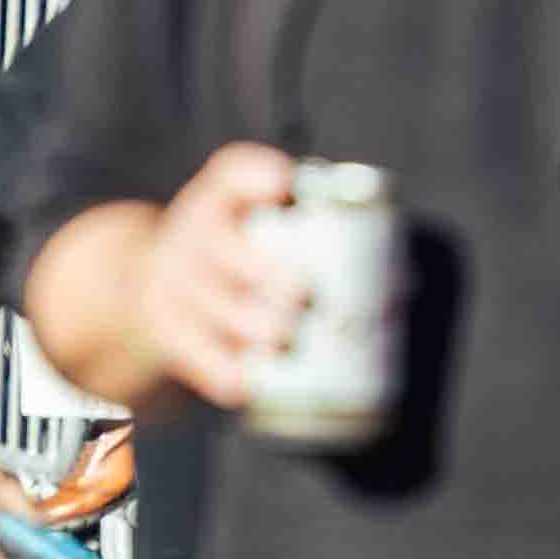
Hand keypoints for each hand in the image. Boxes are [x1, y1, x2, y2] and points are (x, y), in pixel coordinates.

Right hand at [135, 139, 308, 412]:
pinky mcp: (169, 334)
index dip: (255, 176)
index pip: (230, 175)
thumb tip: (407, 283)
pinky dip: (224, 371)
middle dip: (262, 273)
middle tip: (302, 292)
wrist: (152, 285)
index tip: (284, 184)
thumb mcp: (248, 229)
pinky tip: (248, 383)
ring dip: (248, 324)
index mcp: (217, 204)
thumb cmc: (235, 259)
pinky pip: (196, 356)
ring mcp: (174, 288)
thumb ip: (312, 237)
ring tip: (283, 341)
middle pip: (221, 250)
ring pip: (212, 307)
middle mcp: (190, 239)